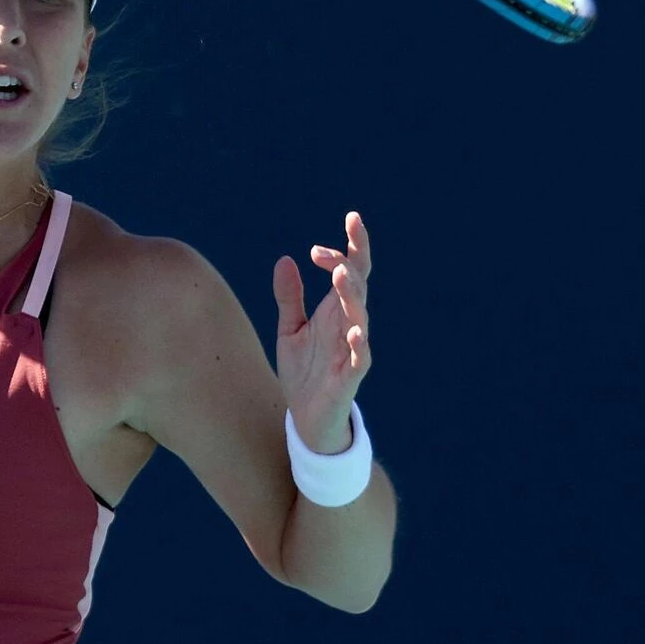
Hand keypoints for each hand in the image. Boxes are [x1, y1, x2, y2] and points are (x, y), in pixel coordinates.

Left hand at [272, 212, 373, 453]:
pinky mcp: (349, 377)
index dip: (352, 246)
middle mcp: (347, 324)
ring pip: (359, 317)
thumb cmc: (305, 372)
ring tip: (341, 274)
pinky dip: (359, 345)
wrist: (305, 417)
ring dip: (351, 296)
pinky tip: (354, 332)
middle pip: (357, 287)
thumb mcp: (290, 329)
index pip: (351, 270)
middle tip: (326, 252)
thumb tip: (285, 260)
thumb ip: (289, 297)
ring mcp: (350, 350)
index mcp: (335, 310)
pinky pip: (359, 359)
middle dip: (347, 264)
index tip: (341, 226)